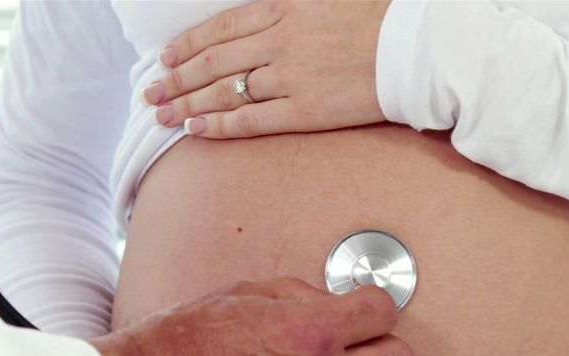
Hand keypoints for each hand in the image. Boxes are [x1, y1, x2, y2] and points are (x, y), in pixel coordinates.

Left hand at [143, 0, 390, 138]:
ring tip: (161, 115)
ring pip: (225, 91)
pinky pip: (251, 120)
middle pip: (213, 62)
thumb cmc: (381, 19)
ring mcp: (290, 77)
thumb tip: (271, 14)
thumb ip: (293, 6)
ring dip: (187, 104)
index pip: (221, 28)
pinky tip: (195, 130)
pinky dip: (219, 125)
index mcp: (285, 8)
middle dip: (175, 78)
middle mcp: (281, 40)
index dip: (188, 44)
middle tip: (150, 93)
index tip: (165, 57)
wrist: (418, 49)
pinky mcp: (305, 110)